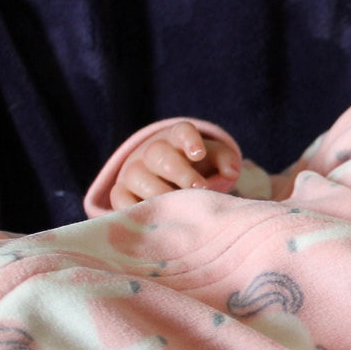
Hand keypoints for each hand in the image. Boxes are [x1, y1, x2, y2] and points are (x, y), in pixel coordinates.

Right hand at [109, 121, 241, 209]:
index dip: (189, 140)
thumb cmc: (196, 170)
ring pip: (136, 176)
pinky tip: (154, 218)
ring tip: (177, 207)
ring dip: (157, 191)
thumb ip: (225, 161)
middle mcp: (151, 152)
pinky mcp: (120, 193)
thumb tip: (230, 172)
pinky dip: (133, 208)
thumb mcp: (214, 161)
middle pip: (158, 154)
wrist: (166, 183)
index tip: (199, 154)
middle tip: (198, 188)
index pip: (182, 131)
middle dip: (178, 171)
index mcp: (177, 140)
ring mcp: (133, 172)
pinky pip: (119, 199)